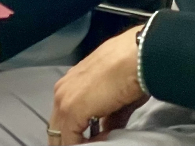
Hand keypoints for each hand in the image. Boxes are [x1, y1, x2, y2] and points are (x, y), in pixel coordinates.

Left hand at [49, 27, 145, 143]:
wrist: (137, 57)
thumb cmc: (132, 69)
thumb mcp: (116, 97)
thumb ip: (107, 118)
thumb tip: (105, 131)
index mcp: (70, 83)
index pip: (63, 118)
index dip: (74, 134)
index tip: (90, 140)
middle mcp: (62, 90)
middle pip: (57, 128)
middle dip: (72, 140)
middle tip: (89, 145)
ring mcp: (64, 100)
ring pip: (59, 135)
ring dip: (77, 142)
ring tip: (94, 145)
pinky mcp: (71, 111)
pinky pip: (69, 140)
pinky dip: (83, 145)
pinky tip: (98, 144)